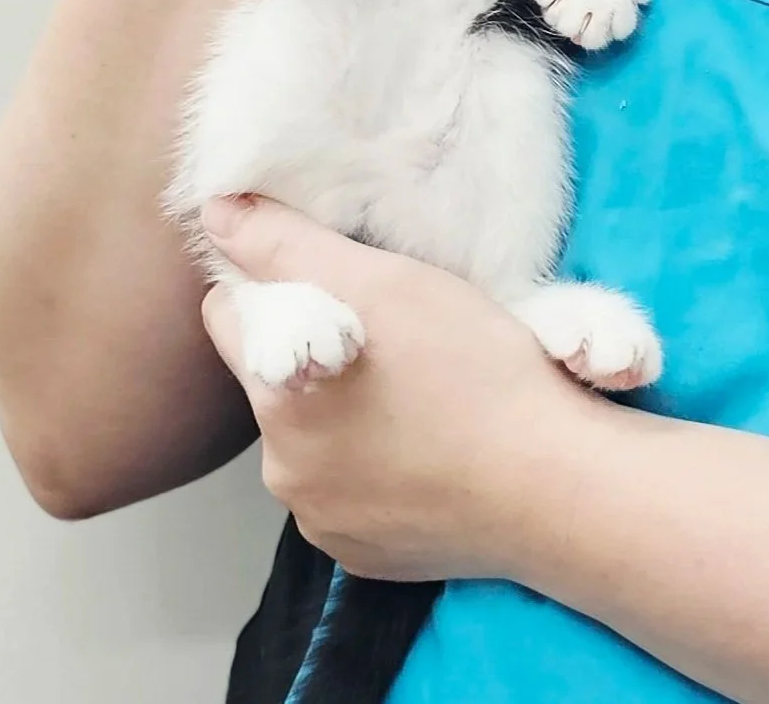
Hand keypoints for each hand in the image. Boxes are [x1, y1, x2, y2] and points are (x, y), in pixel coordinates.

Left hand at [198, 196, 610, 584]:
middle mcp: (282, 469)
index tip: (339, 282)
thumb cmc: (475, 369)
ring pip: (314, 441)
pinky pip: (353, 496)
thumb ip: (290, 246)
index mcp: (276, 394)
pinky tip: (433, 448)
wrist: (552, 482)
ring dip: (349, 414)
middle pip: (273, 381)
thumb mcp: (386, 282)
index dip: (279, 286)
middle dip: (319, 352)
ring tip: (424, 392)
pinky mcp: (365, 555)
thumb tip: (216, 214)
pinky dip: (380, 470)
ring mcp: (323, 521)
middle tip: (397, 336)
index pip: (231, 316)